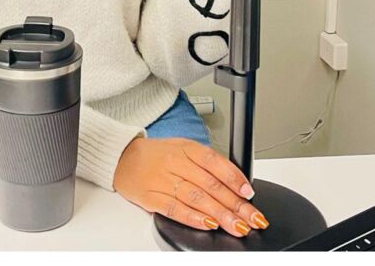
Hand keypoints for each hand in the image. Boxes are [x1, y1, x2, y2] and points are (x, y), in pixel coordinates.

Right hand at [113, 137, 269, 236]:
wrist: (122, 157)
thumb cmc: (157, 154)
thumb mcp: (183, 148)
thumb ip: (206, 164)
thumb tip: (235, 184)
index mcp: (185, 148)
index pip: (214, 161)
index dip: (233, 177)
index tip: (249, 193)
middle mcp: (175, 162)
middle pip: (209, 184)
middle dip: (234, 203)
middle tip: (252, 218)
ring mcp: (162, 180)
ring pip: (195, 198)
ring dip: (219, 214)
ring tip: (237, 226)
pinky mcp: (151, 197)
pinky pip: (174, 209)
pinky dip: (193, 218)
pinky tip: (207, 224)